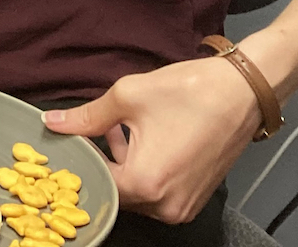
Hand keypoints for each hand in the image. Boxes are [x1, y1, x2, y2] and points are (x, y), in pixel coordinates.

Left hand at [42, 54, 262, 223]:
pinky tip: (139, 138)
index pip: (94, 181)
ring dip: (121, 164)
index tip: (65, 142)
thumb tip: (53, 123)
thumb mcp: (128, 97)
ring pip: (135, 192)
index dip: (78, 159)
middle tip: (86, 133)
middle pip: (114, 191)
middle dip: (99, 161)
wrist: (244, 91)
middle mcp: (164, 205)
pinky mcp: (194, 198)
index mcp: (145, 183)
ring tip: (113, 128)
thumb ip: (86, 117)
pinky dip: (143, 169)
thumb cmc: (190, 91)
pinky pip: (156, 191)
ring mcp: (182, 206)